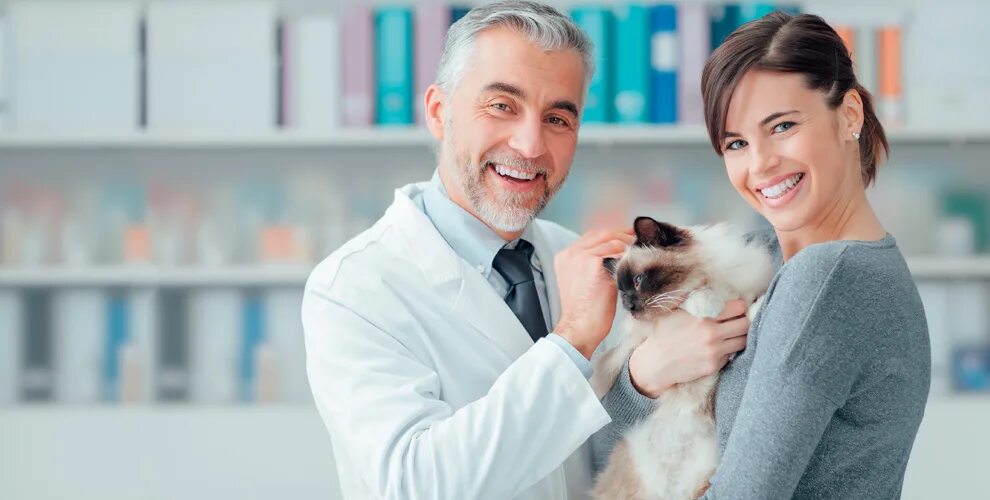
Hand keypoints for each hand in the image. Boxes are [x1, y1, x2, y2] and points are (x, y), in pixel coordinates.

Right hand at [554, 229, 633, 358]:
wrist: (580, 328)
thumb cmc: (586, 311)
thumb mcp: (582, 281)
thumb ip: (592, 264)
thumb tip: (616, 253)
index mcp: (565, 256)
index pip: (592, 236)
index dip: (612, 234)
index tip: (627, 237)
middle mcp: (570, 253)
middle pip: (602, 234)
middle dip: (622, 235)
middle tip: (638, 240)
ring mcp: (580, 256)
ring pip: (611, 240)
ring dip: (628, 244)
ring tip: (641, 251)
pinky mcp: (593, 263)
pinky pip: (617, 251)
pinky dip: (628, 254)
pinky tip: (637, 260)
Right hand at [628, 300, 748, 397]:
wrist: (655, 362)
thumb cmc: (664, 333)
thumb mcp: (676, 311)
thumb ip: (696, 301)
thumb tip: (711, 288)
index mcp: (703, 315)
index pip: (738, 307)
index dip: (738, 307)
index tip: (735, 309)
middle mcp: (711, 333)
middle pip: (745, 324)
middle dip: (742, 321)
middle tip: (736, 322)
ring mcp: (714, 350)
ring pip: (743, 341)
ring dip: (738, 336)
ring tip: (730, 334)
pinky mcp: (714, 365)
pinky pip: (731, 354)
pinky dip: (728, 350)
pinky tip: (718, 347)